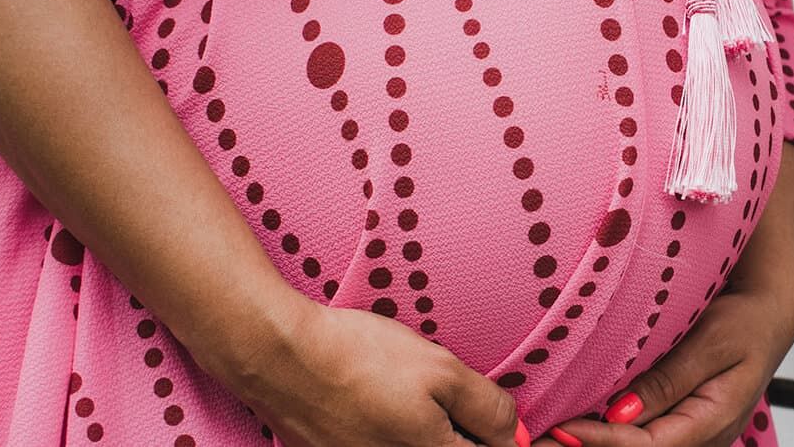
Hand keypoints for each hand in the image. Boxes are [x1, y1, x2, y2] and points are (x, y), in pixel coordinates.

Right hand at [216, 295, 528, 446]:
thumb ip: (487, 408)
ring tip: (399, 394)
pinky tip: (373, 400)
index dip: (494, 434)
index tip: (484, 414)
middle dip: (456, 431)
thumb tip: (513, 434)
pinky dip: (386, 431)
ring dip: (421, 430)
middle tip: (438, 396)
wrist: (280, 358)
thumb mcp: (442, 371)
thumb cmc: (360, 358)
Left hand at [536, 286, 793, 446]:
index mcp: (715, 420)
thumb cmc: (744, 322)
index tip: (563, 429)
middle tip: (543, 440)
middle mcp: (704, 438)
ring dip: (598, 446)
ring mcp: (693, 437)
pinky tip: (578, 430)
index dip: (603, 442)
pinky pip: (644, 440)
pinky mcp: (681, 428)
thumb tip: (622, 414)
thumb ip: (670, 378)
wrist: (768, 318)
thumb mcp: (712, 341)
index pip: (650, 446)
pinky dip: (610, 438)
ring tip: (552, 437)